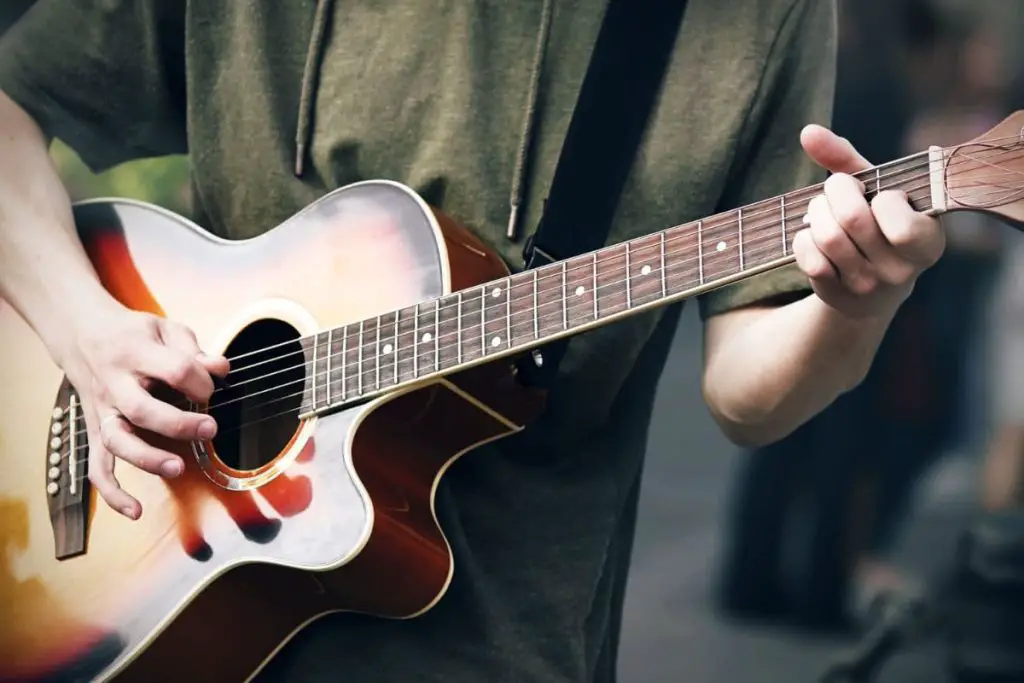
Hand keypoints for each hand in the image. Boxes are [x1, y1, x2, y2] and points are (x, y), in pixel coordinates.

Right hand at [57, 303, 228, 518]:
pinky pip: (98, 468)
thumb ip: (192, 349)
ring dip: (146, 458)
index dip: (200, 380)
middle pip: (142, 409)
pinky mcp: (96, 431)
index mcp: (134, 352)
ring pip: (117, 441)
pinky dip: (113, 493)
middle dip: (178, 423)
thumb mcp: (164, 329)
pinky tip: (135, 511)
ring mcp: (102, 411)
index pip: (174, 369)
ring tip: (177, 467)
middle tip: (209, 429)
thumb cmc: (132, 334)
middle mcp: (114, 384)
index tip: (211, 387)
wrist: (81, 333)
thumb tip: (220, 369)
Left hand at [792, 125, 945, 317]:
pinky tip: (814, 235)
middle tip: (837, 190)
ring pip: (827, 237)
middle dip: (836, 192)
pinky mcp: (836, 294)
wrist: (872, 288)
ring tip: (823, 209)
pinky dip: (803, 237)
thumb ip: (846, 159)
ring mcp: (867, 286)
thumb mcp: (877, 190)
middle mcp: (900, 271)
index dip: (882, 198)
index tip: (882, 195)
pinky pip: (809, 257)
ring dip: (817, 212)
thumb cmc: (879, 225)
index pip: (898, 221)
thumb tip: (807, 131)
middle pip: (853, 220)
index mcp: (926, 242)